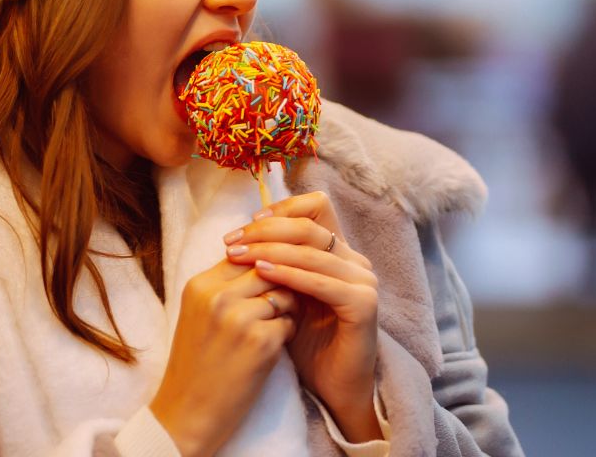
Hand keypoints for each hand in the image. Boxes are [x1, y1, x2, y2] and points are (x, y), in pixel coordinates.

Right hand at [148, 258, 298, 456]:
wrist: (187, 413)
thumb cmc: (196, 363)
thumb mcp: (198, 313)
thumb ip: (224, 285)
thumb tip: (264, 258)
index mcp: (199, 285)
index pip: (244, 254)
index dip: (263, 265)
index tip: (270, 281)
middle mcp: (217, 297)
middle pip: (268, 268)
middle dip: (279, 283)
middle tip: (280, 302)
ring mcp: (239, 318)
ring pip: (284, 293)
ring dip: (287, 308)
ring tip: (274, 326)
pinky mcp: (261, 342)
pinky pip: (290, 323)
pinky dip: (287, 334)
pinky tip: (272, 348)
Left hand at [223, 191, 380, 441]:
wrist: (332, 387)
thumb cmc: (306, 342)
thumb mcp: (286, 294)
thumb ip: (275, 264)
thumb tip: (240, 236)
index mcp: (339, 252)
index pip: (316, 208)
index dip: (281, 209)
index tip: (247, 223)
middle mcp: (355, 260)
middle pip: (309, 227)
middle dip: (266, 231)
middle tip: (233, 241)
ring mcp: (363, 281)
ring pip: (313, 252)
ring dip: (271, 251)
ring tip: (239, 256)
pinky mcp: (363, 304)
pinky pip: (322, 282)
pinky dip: (290, 275)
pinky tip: (263, 274)